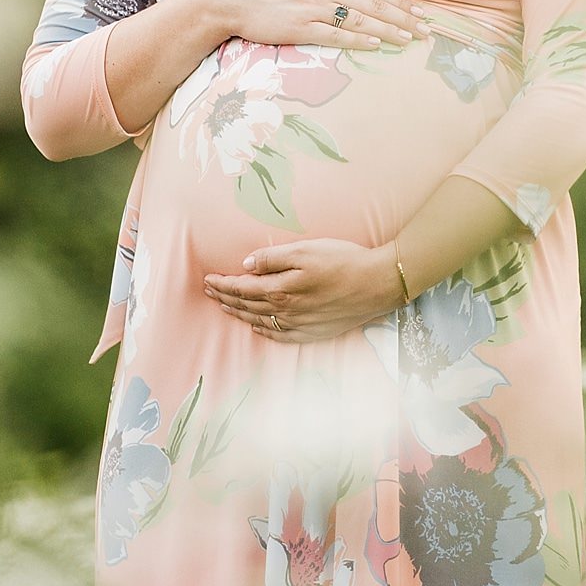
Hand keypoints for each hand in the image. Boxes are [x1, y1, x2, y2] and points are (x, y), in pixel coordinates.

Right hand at [202, 0, 428, 50]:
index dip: (399, 1)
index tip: (420, 11)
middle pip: (374, 3)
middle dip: (404, 16)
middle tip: (427, 28)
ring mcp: (314, 7)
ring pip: (361, 18)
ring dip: (389, 28)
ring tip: (410, 37)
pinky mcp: (301, 27)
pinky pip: (335, 34)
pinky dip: (358, 38)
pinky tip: (376, 42)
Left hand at [202, 238, 407, 341]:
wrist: (377, 284)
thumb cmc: (344, 261)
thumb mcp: (306, 250)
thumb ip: (273, 258)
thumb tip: (246, 265)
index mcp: (280, 290)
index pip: (241, 288)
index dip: (222, 284)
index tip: (207, 279)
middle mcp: (285, 311)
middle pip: (246, 306)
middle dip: (224, 298)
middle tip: (209, 292)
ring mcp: (298, 325)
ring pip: (259, 321)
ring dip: (238, 314)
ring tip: (224, 307)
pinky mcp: (312, 332)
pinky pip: (279, 335)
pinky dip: (263, 331)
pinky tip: (256, 327)